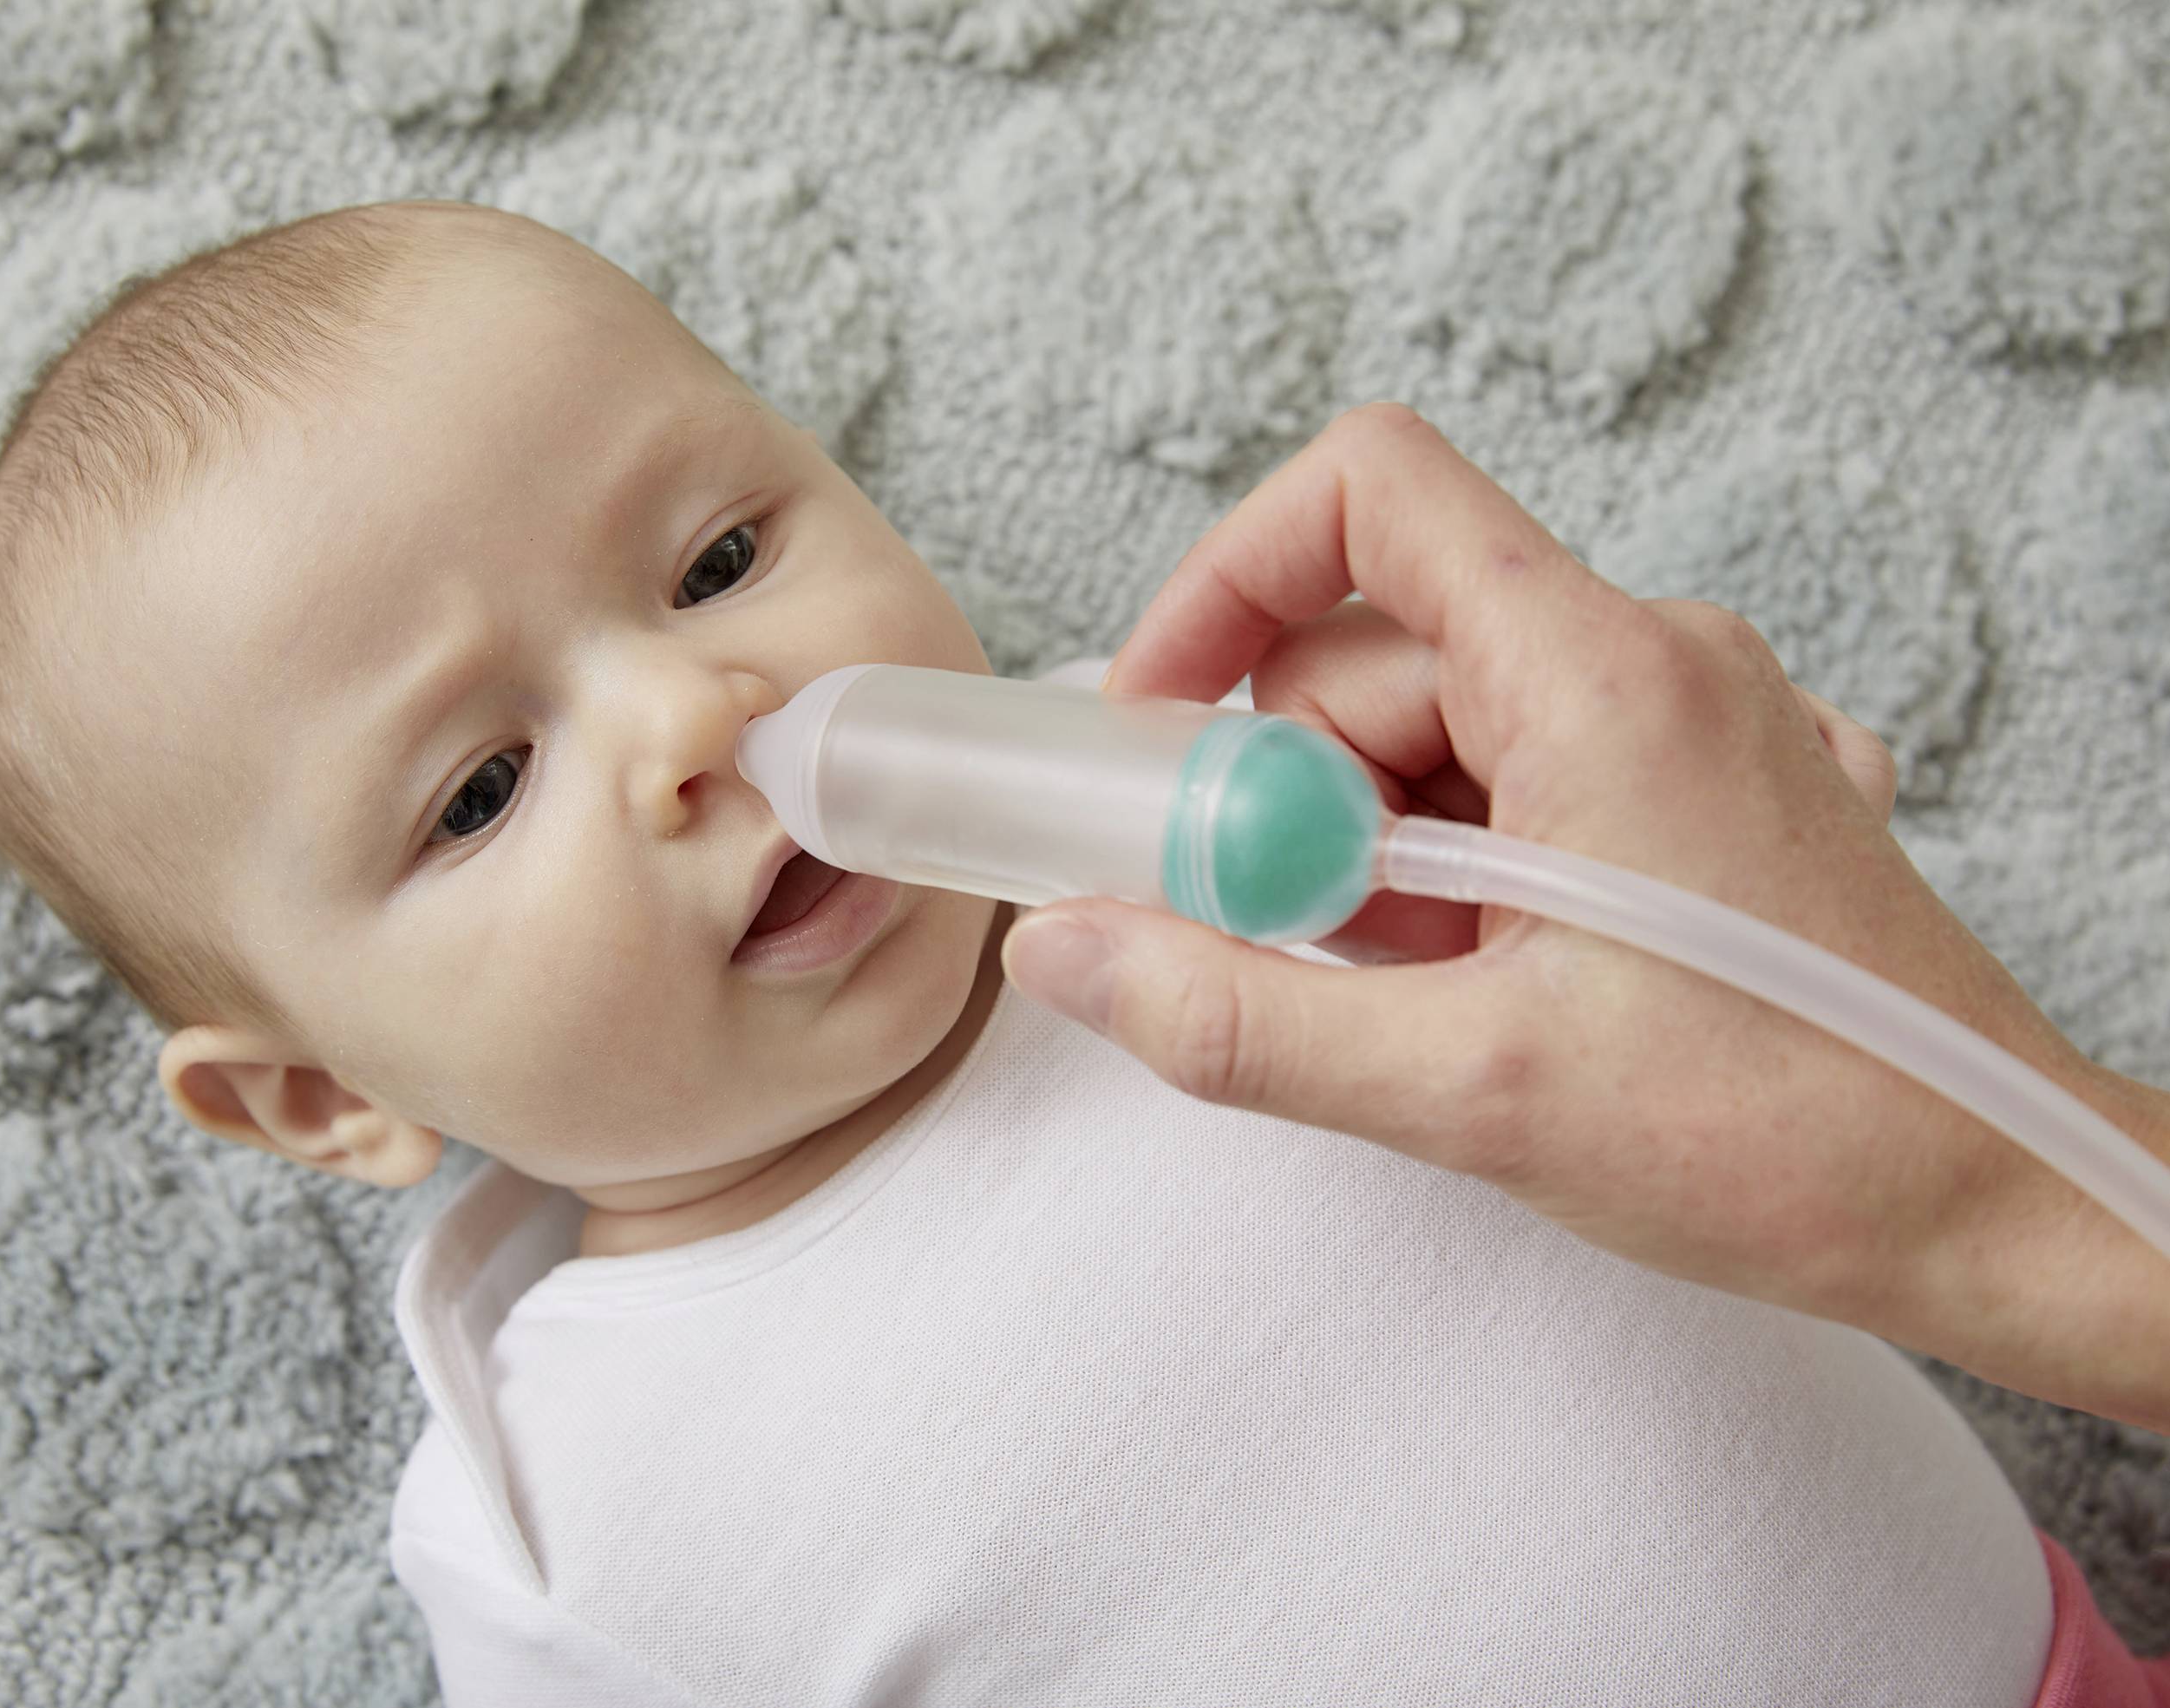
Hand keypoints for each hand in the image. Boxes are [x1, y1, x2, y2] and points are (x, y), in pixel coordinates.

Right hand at [1001, 403, 2169, 1429]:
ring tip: (1437, 996)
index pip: (1368, 492)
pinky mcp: (1707, 787)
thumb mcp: (1473, 1092)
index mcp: (1602, 671)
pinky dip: (1462, 867)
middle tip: (1298, 946)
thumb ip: (1239, 1018)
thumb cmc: (1793, 1138)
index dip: (1227, 581)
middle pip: (1378, 644)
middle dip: (1296, 794)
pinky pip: (1525, 770)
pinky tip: (1502, 988)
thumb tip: (1069, 950)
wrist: (2005, 1204)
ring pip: (1444, 723)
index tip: (1161, 729)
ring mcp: (1691, 717)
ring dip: (1381, 853)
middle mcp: (1654, 654)